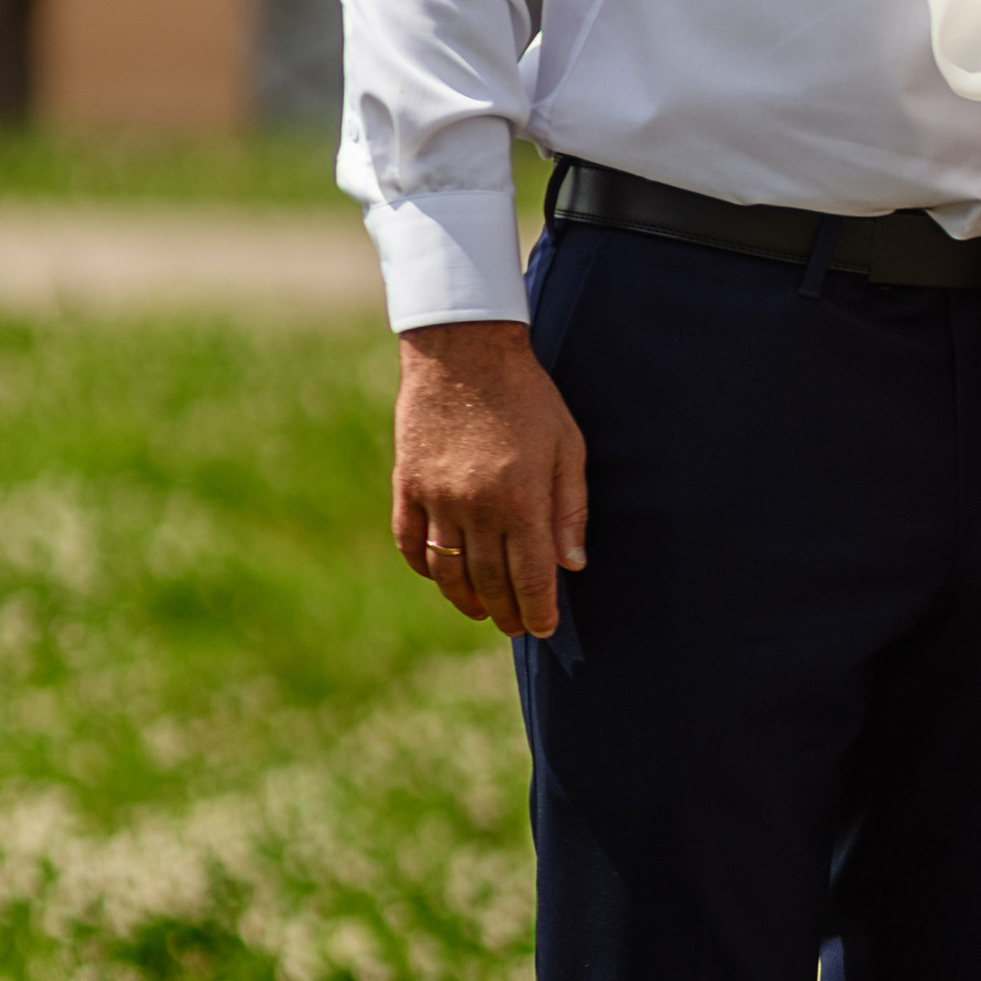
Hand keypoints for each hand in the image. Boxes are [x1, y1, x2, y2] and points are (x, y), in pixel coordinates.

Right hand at [394, 320, 586, 639]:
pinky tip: (443, 577)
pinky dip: (425, 567)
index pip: (531, 576)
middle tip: (514, 626)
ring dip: (464, 599)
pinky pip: (410, 543)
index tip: (544, 629)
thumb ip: (571, 508)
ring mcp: (436, 497)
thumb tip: (572, 566)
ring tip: (481, 611)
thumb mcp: (567, 446)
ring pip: (447, 570)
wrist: (465, 351)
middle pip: (488, 581)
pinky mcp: (407, 484)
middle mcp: (476, 506)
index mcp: (521, 498)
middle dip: (505, 611)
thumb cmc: (528, 397)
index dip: (538, 610)